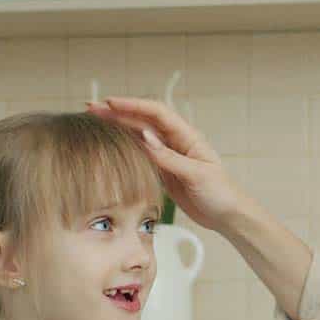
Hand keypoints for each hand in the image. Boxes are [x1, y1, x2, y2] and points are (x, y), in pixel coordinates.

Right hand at [89, 96, 257, 233]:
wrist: (228, 216)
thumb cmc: (220, 193)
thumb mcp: (196, 174)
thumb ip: (169, 158)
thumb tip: (144, 137)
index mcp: (187, 136)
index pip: (156, 113)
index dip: (133, 105)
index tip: (110, 103)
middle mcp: (176, 142)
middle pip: (143, 121)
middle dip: (118, 112)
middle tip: (91, 108)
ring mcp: (169, 155)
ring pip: (139, 135)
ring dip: (118, 127)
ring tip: (94, 120)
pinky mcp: (164, 171)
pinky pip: (141, 154)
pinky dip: (125, 146)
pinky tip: (109, 143)